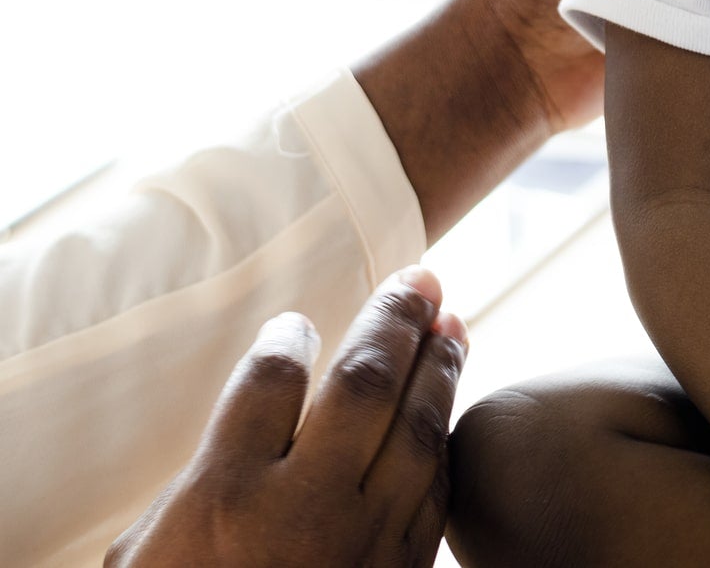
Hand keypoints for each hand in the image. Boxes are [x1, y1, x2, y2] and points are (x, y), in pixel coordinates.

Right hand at [107, 269, 467, 567]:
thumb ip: (197, 487)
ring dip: (441, 367)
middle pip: (363, 384)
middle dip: (395, 320)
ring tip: (453, 321)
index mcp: (227, 495)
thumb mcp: (150, 557)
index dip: (290, 338)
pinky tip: (449, 410)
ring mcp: (365, 541)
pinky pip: (437, 491)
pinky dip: (446, 441)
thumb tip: (246, 421)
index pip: (272, 379)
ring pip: (419, 429)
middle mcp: (305, 506)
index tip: (299, 320)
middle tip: (422, 277)